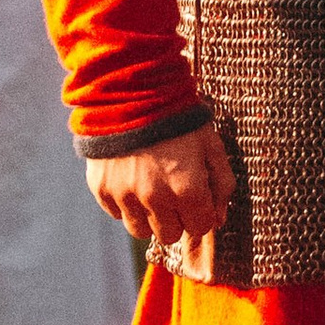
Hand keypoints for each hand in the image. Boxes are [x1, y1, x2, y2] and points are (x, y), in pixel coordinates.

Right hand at [87, 123, 234, 251]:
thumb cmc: (178, 117)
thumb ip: (222, 184)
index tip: (197, 197)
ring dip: (149, 216)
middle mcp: (155, 198)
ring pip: (140, 230)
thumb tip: (218, 218)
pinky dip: (125, 203)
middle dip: (176, 218)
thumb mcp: (211, 144)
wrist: (132, 90)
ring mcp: (125, 195)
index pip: (199, 228)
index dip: (201, 213)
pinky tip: (131, 178)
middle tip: (174, 192)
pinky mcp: (102, 188)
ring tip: (151, 188)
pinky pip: (116, 213)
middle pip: (170, 234)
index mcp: (188, 189)